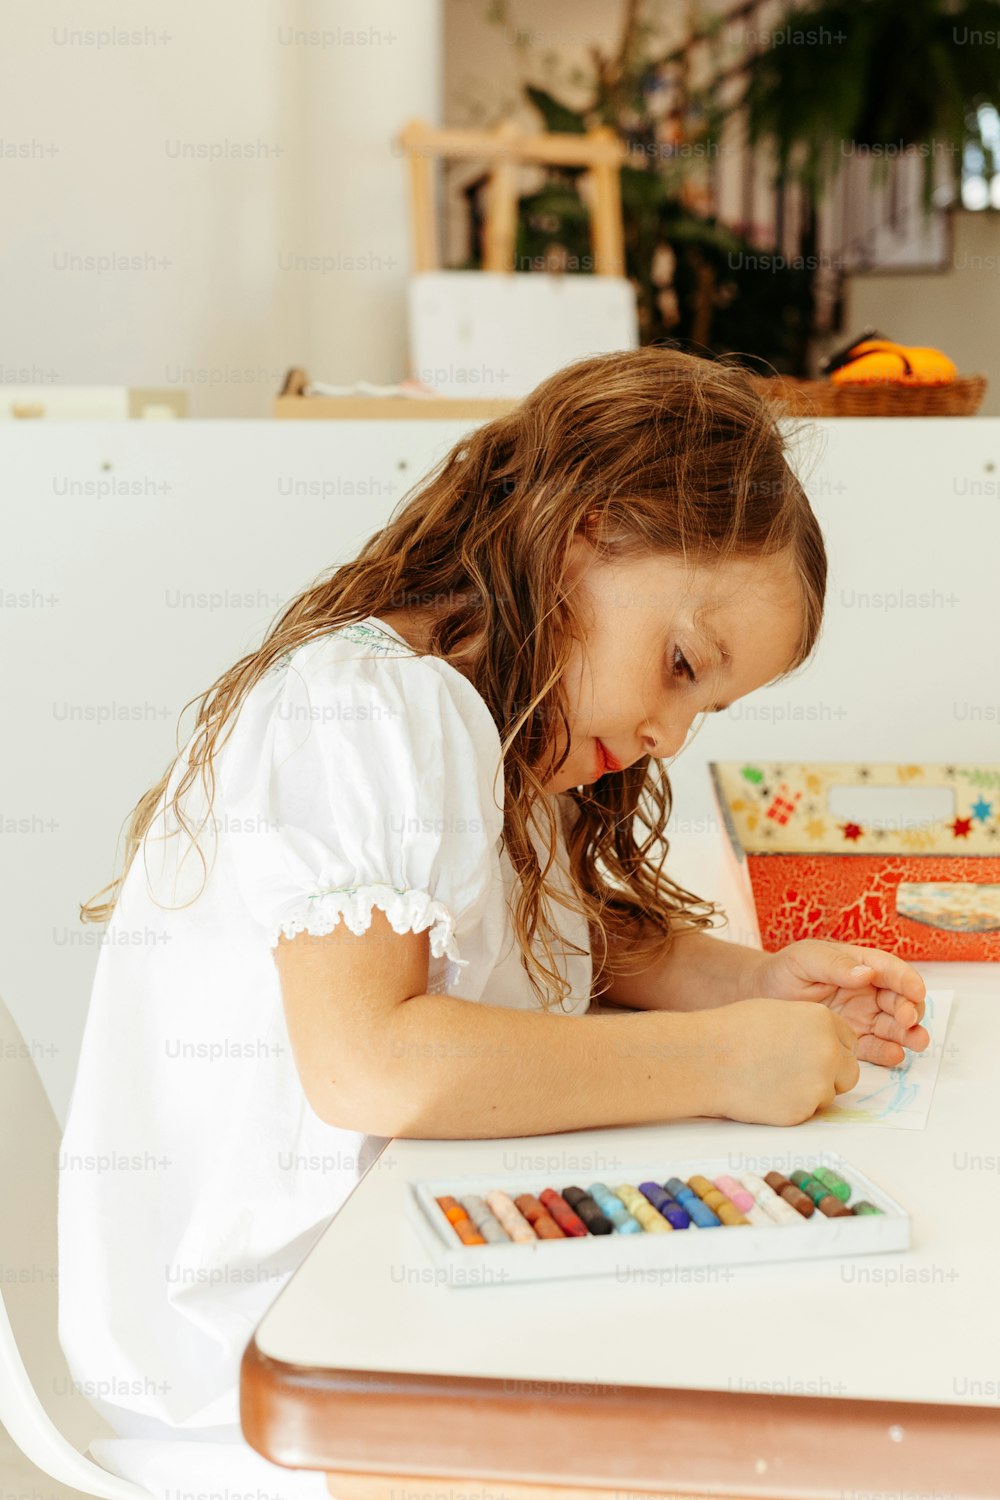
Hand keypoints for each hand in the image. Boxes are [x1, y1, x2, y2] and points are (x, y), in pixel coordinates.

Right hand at [706, 998, 859, 1126]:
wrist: (707, 1059)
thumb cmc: (733, 1031)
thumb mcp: (779, 1012)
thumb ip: (809, 1027)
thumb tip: (825, 1043)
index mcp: (822, 1020)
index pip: (848, 1041)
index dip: (832, 1049)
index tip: (814, 1054)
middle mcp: (828, 1051)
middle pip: (849, 1072)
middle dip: (831, 1075)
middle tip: (798, 1073)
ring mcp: (819, 1083)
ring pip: (829, 1095)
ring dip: (810, 1092)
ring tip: (773, 1080)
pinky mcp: (803, 1111)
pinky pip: (808, 1112)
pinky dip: (792, 1107)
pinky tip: (766, 1094)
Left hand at [747, 939, 928, 1067]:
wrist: (761, 999)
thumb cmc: (784, 971)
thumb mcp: (805, 959)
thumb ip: (835, 964)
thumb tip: (867, 974)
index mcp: (860, 965)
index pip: (891, 971)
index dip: (907, 980)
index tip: (916, 991)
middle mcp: (868, 992)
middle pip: (900, 1000)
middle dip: (910, 1009)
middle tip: (906, 1020)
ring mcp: (863, 1017)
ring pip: (896, 1026)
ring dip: (910, 1033)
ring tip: (916, 1042)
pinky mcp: (855, 1040)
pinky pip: (877, 1048)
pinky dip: (889, 1052)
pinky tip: (894, 1055)